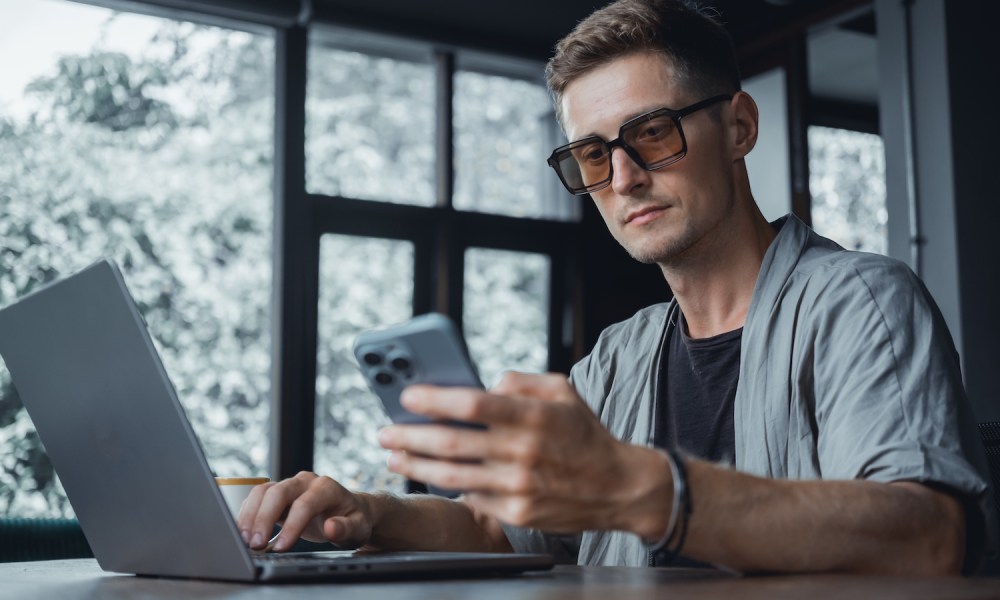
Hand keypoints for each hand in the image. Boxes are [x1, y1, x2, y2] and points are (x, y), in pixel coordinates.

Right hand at [236, 471, 372, 551]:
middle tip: (255, 544)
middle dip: (264, 518)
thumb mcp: (357, 528)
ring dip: (250, 515)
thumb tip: (331, 528)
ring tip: (245, 540)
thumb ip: (346, 528)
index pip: (305, 503)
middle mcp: (306, 481)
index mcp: (327, 488)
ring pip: (263, 491)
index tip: (282, 547)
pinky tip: (244, 532)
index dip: (292, 525)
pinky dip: (248, 514)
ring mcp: (290, 485)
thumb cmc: (353, 519)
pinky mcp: (277, 494)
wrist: (349, 510)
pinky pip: (257, 498)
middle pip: (278, 492)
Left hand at [378, 372, 670, 535]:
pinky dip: (446, 484)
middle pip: (449, 443)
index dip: (433, 399)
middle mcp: (522, 452)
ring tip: (392, 455)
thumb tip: (482, 384)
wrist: (619, 487)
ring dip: (414, 464)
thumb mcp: (562, 390)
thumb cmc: (585, 434)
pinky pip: (471, 496)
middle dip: (408, 435)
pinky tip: (429, 474)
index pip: (471, 405)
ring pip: (451, 474)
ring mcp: (517, 486)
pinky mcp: (517, 512)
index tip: (406, 396)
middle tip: (383, 431)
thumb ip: (520, 381)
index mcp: (532, 417)